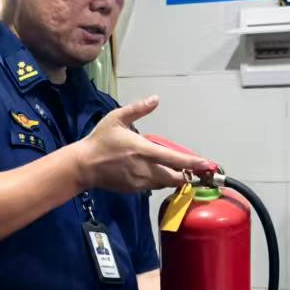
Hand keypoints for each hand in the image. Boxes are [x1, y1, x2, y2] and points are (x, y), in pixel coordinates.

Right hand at [76, 96, 212, 192]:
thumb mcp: (116, 118)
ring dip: (172, 177)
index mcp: (143, 151)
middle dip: (185, 174)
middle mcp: (145, 169)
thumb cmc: (100, 140)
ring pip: (164, 183)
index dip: (191, 163)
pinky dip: (158, 180)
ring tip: (176, 170)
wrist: (84, 166)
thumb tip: (155, 99)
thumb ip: (138, 109)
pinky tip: (155, 172)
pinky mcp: (134, 190)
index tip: (205, 164)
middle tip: (193, 169)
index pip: (173, 159)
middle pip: (174, 177)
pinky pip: (152, 186)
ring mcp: (139, 182)